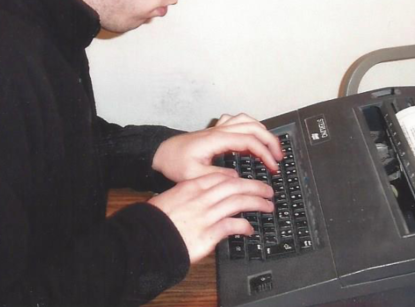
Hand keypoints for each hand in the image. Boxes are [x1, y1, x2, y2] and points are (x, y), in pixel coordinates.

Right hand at [148, 172, 273, 262]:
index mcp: (190, 187)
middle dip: (254, 187)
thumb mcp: (169, 199)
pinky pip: (232, 226)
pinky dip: (244, 226)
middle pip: (234, 186)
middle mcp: (201, 198)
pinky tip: (250, 229)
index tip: (243, 180)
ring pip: (238, 202)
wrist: (146, 238)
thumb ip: (187, 196)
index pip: (219, 177)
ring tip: (267, 205)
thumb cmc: (155, 220)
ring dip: (256, 203)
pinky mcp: (209, 234)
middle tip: (267, 190)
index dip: (236, 178)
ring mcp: (206, 215)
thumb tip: (200, 198)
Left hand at [152, 113, 283, 182]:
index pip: (249, 141)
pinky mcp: (216, 131)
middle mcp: (219, 131)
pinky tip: (252, 137)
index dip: (265, 153)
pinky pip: (237, 120)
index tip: (272, 167)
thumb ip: (217, 177)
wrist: (160, 153)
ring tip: (271, 147)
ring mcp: (218, 129)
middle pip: (253, 127)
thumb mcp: (194, 175)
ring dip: (262, 131)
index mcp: (216, 140)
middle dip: (270, 141)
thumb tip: (238, 178)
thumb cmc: (174, 163)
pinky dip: (250, 125)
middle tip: (279, 158)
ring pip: (247, 120)